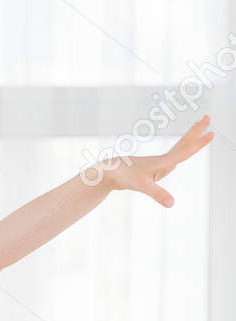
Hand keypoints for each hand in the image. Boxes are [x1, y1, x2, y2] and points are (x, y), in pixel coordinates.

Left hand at [91, 115, 213, 205]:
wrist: (109, 172)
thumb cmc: (125, 176)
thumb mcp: (142, 186)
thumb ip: (157, 194)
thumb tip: (172, 203)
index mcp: (162, 161)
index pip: (185, 151)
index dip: (198, 143)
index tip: (210, 131)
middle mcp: (161, 160)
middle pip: (183, 144)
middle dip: (195, 132)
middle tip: (207, 117)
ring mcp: (156, 165)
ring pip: (176, 152)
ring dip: (188, 141)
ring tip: (199, 127)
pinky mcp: (150, 170)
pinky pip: (167, 164)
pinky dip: (173, 159)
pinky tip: (173, 163)